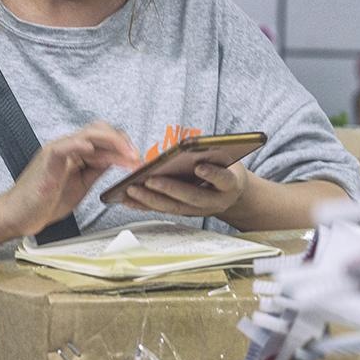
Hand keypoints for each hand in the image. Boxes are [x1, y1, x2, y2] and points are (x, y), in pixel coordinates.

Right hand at [0, 121, 139, 237]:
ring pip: (89, 134)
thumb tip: (116, 161)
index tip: (138, 161)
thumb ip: (95, 170)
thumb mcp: (80, 185)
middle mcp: (67, 147)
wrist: (18, 216)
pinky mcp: (47, 160)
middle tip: (137, 158)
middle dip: (123, 142)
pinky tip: (93, 150)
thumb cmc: (45, 202)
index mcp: (75, 152)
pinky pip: (65, 146)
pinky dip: (80, 145)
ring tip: (128, 156)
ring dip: (113, 143)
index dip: (123, 147)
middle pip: (100, 130)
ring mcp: (57, 151)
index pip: (104, 138)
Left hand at [121, 162, 248, 219]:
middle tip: (150, 180)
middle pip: (192, 198)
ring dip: (151, 200)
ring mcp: (200, 210)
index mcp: (230, 185)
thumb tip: (191, 146)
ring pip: (175, 207)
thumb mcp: (227, 159)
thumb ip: (214, 154)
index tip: (200, 167)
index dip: (212, 175)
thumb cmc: (226, 169)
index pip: (223, 180)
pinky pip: (164, 210)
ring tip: (131, 189)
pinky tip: (128, 199)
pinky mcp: (185, 213)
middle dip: (170, 190)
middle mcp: (215, 202)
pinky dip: (145, 205)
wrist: (231, 194)